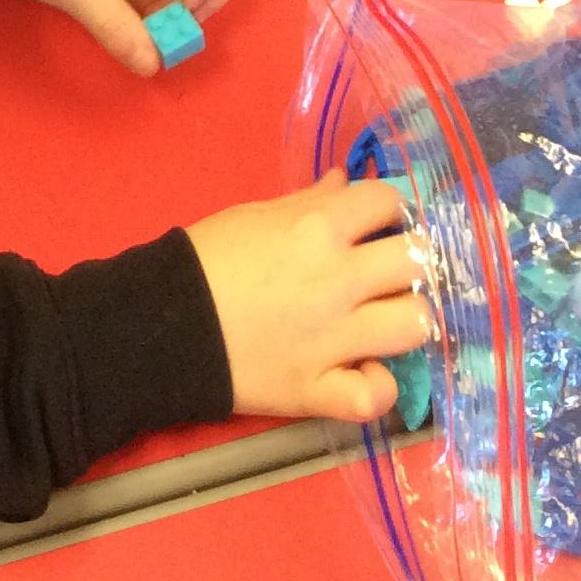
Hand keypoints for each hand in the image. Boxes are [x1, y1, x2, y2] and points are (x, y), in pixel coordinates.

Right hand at [188, 172, 429, 424]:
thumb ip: (311, 201)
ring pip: (414, 325)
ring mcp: (332, 339)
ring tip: (387, 319)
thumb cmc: (209, 258)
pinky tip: (365, 372)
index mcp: (319, 227)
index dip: (391, 207)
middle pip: (417, 260)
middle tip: (392, 270)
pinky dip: (376, 387)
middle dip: (413, 260)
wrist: (164, 323)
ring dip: (407, 320)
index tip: (382, 221)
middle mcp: (337, 280)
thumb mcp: (258, 215)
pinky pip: (373, 396)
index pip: (388, 200)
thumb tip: (346, 184)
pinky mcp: (318, 390)